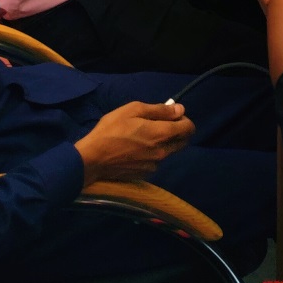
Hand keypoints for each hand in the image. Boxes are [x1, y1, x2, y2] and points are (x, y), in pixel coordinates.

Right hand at [75, 101, 194, 184]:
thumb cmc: (111, 130)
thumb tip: (180, 109)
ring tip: (143, 136)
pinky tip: (136, 149)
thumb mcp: (133, 110)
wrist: (93, 159)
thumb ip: (159, 110)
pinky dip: (152, 153)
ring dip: (164, 142)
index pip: (189, 128)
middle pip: (183, 142)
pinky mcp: (145, 174)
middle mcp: (163, 152)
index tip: (173, 115)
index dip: (184, 119)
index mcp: (162, 134)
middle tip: (160, 124)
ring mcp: (154, 165)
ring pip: (168, 151)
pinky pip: (156, 161)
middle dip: (178, 131)